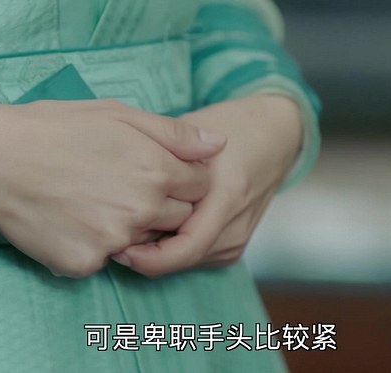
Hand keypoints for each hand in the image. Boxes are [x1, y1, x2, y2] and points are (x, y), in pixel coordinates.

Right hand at [0, 99, 226, 277]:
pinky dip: (95, 244)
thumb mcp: (118, 114)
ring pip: (145, 242)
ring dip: (132, 226)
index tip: (156, 170)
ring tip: (97, 199)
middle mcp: (142, 210)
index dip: (183, 177)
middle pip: (179, 219)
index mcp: (156, 171)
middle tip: (123, 185)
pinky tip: (73, 218)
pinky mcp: (84, 263)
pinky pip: (106, 260)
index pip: (202, 187)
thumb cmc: (56, 128)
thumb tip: (219, 145)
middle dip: (163, 205)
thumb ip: (174, 134)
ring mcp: (113, 241)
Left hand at [113, 94, 302, 275]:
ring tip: (131, 230)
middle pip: (181, 259)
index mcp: (226, 195)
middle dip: (144, 256)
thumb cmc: (233, 127)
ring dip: (157, 253)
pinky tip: (157, 229)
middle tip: (114, 238)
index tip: (119, 246)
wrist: (276, 137)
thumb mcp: (193, 129)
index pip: (185, 248)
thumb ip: (160, 151)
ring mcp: (239, 238)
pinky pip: (197, 257)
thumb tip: (122, 181)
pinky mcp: (235, 245)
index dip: (147, 257)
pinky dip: (173, 249)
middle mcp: (235, 224)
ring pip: (187, 262)